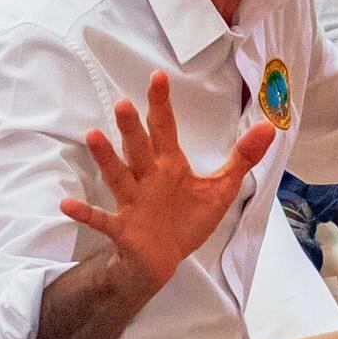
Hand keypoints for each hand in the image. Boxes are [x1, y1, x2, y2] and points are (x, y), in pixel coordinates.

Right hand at [62, 73, 275, 288]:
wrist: (164, 261)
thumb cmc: (187, 220)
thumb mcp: (221, 189)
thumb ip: (243, 158)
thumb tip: (270, 127)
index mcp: (170, 165)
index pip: (165, 128)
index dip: (162, 104)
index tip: (159, 77)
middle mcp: (148, 178)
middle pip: (139, 148)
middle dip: (132, 127)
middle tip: (123, 104)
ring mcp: (133, 202)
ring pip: (119, 176)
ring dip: (106, 158)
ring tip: (93, 136)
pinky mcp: (124, 227)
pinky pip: (102, 219)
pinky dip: (86, 212)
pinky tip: (67, 204)